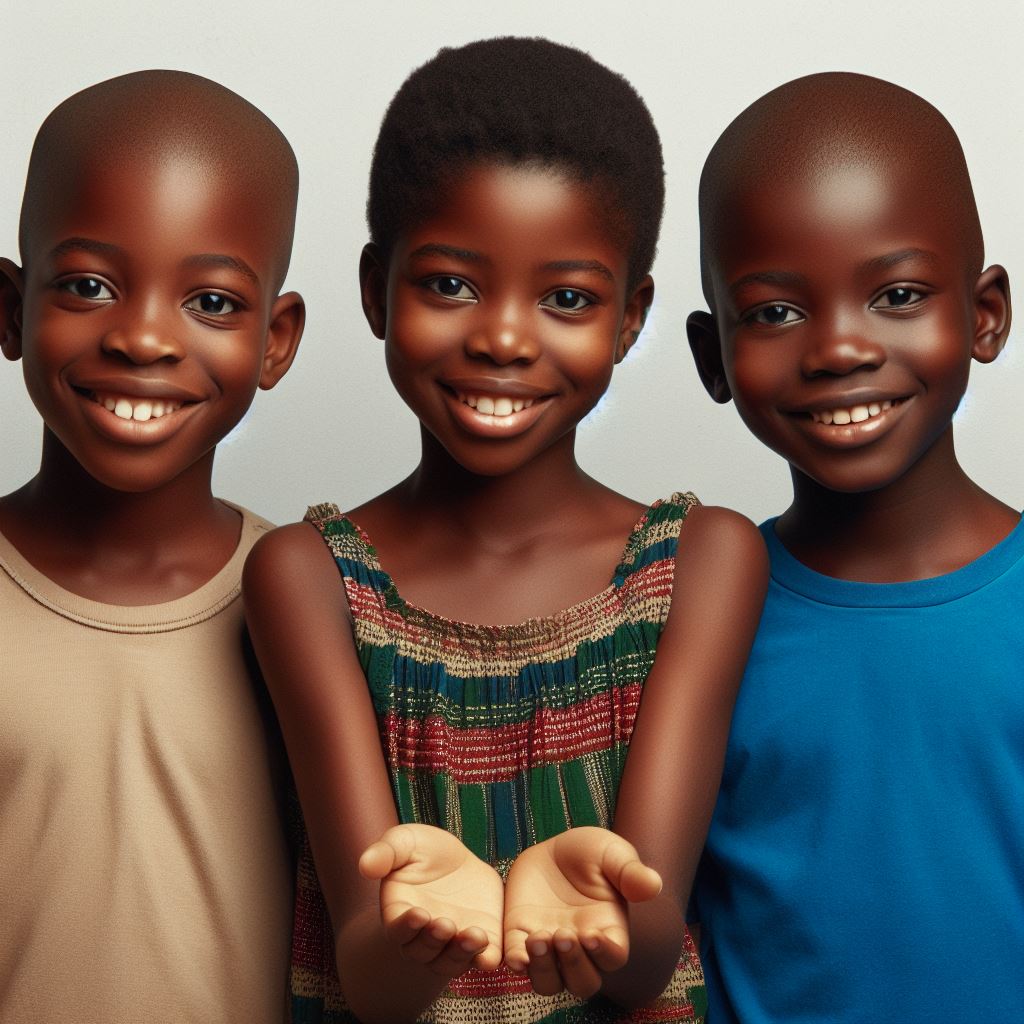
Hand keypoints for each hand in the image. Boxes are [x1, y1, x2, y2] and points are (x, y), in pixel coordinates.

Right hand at [359, 823, 503, 976]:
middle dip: (435, 940)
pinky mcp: (482, 943)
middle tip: (445, 924)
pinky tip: (492, 955)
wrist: (457, 864)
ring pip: (452, 961)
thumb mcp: (404, 842)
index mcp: (400, 913)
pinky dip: (487, 960)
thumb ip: (385, 853)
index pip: (398, 929)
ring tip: (475, 936)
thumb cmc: (423, 853)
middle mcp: (424, 937)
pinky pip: (483, 959)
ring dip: (462, 953)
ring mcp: (452, 944)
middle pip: (425, 950)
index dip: (406, 925)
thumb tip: (364, 865)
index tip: (419, 914)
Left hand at [503, 827, 661, 998]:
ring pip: (549, 983)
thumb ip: (630, 871)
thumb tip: (654, 886)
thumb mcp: (611, 853)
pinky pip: (518, 963)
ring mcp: (550, 947)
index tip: (591, 934)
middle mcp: (580, 948)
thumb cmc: (590, 853)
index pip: (613, 957)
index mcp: (608, 930)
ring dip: (544, 969)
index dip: (604, 952)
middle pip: (583, 982)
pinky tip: (516, 953)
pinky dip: (517, 963)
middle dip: (574, 965)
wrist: (552, 849)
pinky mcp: (520, 938)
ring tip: (537, 939)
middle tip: (563, 935)